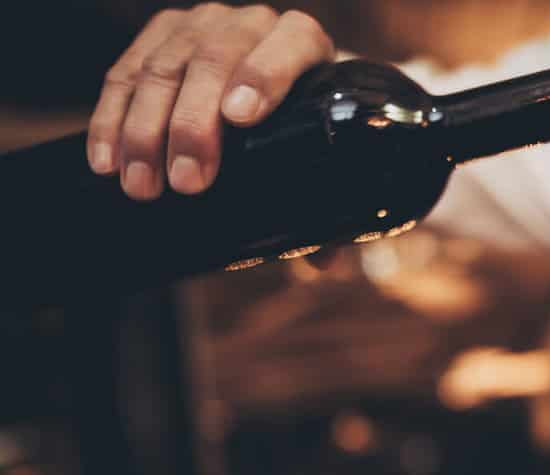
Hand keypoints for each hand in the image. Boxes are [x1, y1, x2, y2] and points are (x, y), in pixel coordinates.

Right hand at [88, 4, 333, 199]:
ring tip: (142, 186)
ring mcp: (201, 24)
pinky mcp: (160, 34)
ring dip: (146, 130)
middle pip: (215, 60)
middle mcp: (252, 24)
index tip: (240, 119)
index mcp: (304, 44)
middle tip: (187, 182)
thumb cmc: (301, 127)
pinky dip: (112, 119)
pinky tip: (108, 160)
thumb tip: (325, 260)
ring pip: (163, 68)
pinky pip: (125, 73)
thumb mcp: (319, 155)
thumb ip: (325, 204)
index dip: (264, 77)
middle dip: (194, 124)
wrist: (270, 85)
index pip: (290, 45)